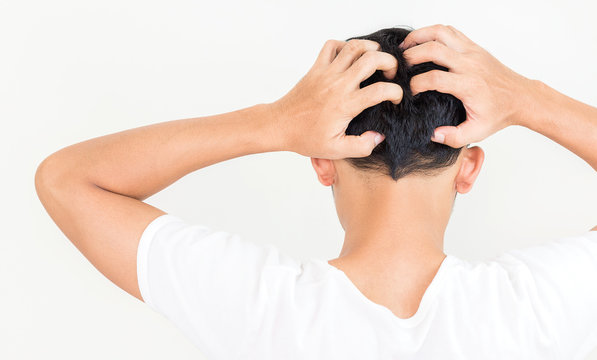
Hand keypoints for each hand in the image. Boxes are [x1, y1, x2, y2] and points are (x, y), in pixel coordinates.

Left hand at [270, 39, 402, 158]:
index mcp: (346, 105)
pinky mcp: (316, 68)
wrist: (280, 125)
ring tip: (375, 59)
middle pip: (371, 59)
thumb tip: (378, 137)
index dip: (395, 92)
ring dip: (370, 48)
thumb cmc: (305, 138)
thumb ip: (362, 146)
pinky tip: (349, 58)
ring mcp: (326, 73)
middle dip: (389, 62)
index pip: (380, 90)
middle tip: (390, 73)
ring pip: (353, 47)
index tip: (396, 98)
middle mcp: (338, 85)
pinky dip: (344, 46)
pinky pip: (332, 45)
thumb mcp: (336, 150)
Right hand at [400, 24, 535, 147]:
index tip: (409, 92)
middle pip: (433, 49)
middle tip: (399, 66)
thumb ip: (453, 137)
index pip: (434, 78)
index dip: (416, 84)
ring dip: (419, 36)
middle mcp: (470, 64)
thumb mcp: (477, 132)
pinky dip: (432, 33)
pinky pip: (449, 31)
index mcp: (469, 85)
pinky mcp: (473, 47)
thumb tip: (432, 134)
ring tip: (405, 47)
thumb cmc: (499, 113)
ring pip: (440, 33)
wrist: (521, 97)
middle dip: (411, 56)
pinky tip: (422, 42)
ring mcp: (472, 52)